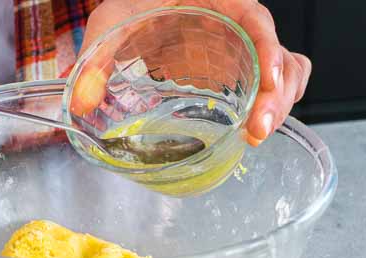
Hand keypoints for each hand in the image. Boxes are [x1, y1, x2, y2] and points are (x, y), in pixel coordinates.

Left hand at [74, 0, 310, 145]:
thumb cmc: (135, 2)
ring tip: (254, 136)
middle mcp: (237, 25)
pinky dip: (269, 107)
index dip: (269, 49)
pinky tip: (250, 129)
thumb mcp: (112, 22)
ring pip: (284, 74)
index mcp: (218, 1)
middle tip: (256, 130)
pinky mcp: (235, 71)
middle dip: (276, 96)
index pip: (257, 20)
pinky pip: (268, 86)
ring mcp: (240, 50)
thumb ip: (96, 59)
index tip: (268, 79)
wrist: (142, 3)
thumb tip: (81, 103)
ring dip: (277, 106)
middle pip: (281, 56)